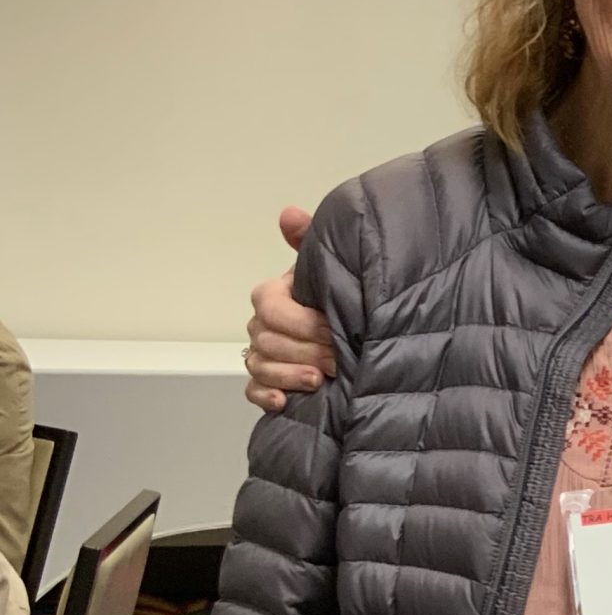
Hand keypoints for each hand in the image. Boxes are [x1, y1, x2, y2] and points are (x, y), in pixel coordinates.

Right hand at [245, 206, 333, 410]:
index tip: (333, 329)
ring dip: (288, 374)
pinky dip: (266, 396)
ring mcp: (261, 354)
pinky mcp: (267, 383)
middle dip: (304, 350)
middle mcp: (262, 325)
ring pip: (260, 366)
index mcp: (273, 296)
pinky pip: (253, 391)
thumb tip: (289, 213)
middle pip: (268, 340)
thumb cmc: (339, 296)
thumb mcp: (329, 266)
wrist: (355, 334)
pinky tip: (285, 401)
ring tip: (319, 379)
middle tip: (337, 359)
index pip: (270, 307)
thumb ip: (309, 241)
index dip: (301, 321)